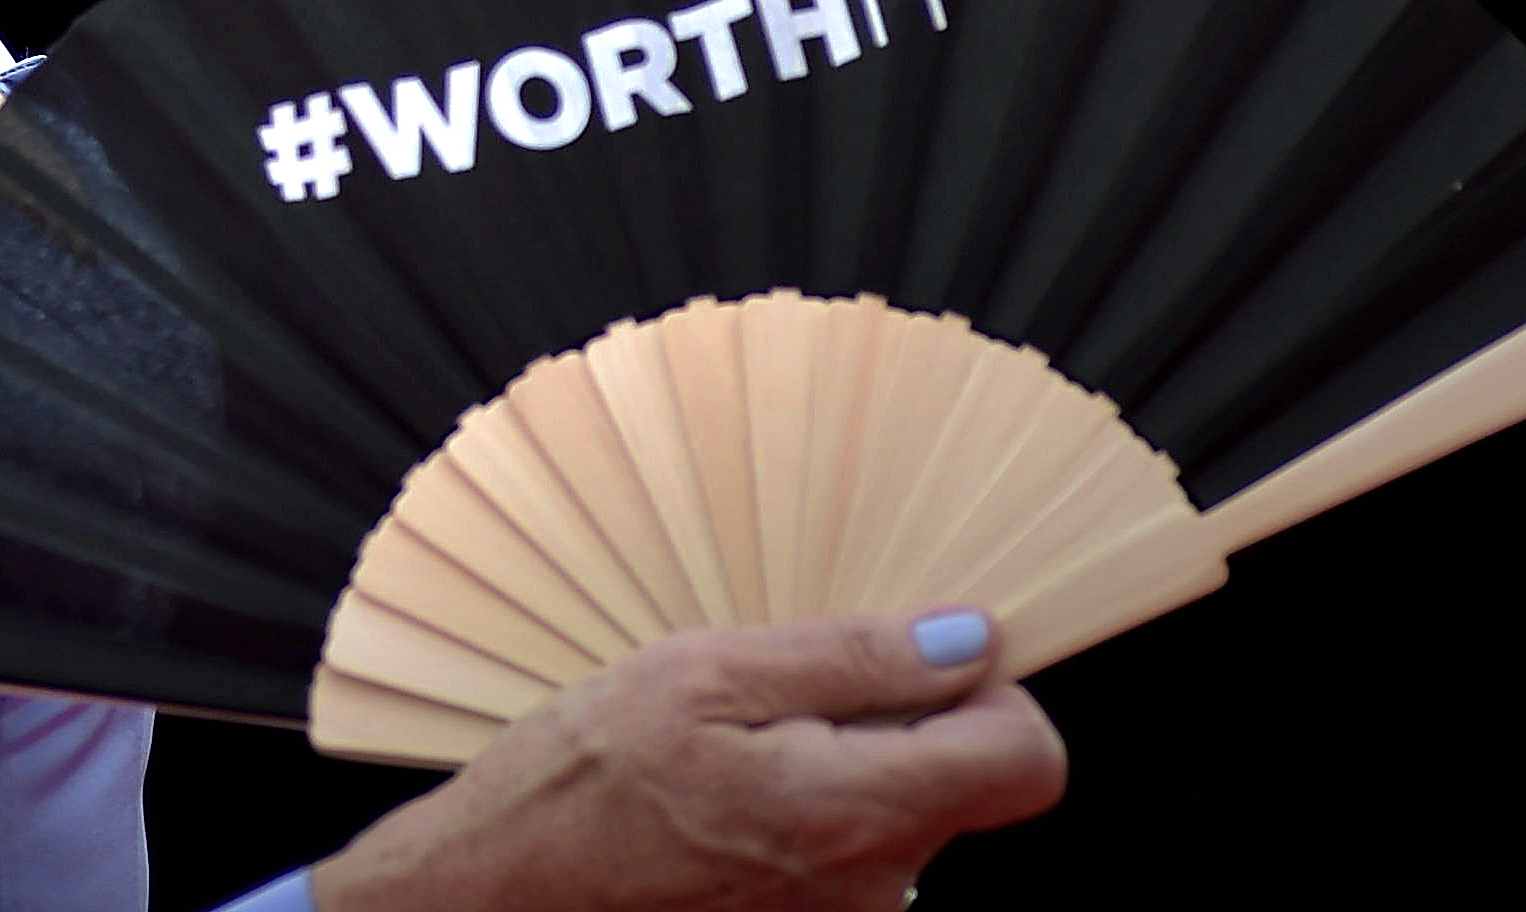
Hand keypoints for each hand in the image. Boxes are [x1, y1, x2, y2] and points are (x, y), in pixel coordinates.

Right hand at [314, 612, 1067, 910]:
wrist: (496, 900)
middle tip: (777, 693)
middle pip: (961, 783)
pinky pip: (844, 855)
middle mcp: (872, 888)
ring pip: (895, 814)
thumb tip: (972, 639)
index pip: (1029, 760)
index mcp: (857, 810)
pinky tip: (718, 800)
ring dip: (838, 766)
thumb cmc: (577, 785)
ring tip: (729, 748)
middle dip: (894, 722)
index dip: (993, 695)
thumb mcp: (700, 675)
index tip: (923, 661)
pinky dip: (801, 813)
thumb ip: (849, 659)